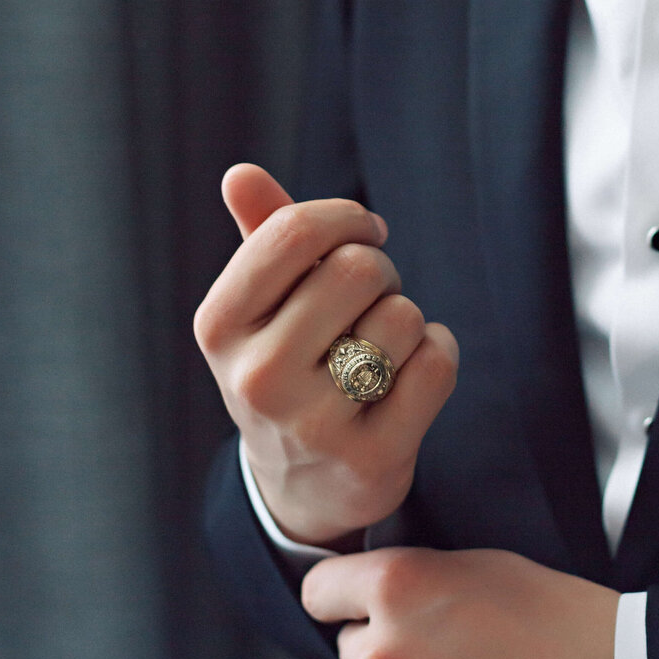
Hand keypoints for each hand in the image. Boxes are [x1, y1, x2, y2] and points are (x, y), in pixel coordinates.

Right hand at [194, 163, 458, 544]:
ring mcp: (313, 424)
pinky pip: (437, 363)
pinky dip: (438, 352)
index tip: (364, 232)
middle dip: (380, 271)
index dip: (346, 218)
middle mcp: (257, 378)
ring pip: (402, 316)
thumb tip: (241, 172)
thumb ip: (262, 235)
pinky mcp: (371, 458)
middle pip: (357, 269)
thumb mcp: (262, 306)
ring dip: (406, 318)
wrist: (302, 486)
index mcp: (220, 326)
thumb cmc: (289, 366)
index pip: (293, 232)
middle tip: (370, 300)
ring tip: (380, 345)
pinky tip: (411, 375)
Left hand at [302, 546, 621, 658]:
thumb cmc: (566, 624)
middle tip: (442, 656)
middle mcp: (385, 652)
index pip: (319, 591)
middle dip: (385, 650)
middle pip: (347, 652)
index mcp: (399, 587)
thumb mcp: (485, 565)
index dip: (342, 597)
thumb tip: (371, 599)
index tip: (356, 608)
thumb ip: (417, 579)